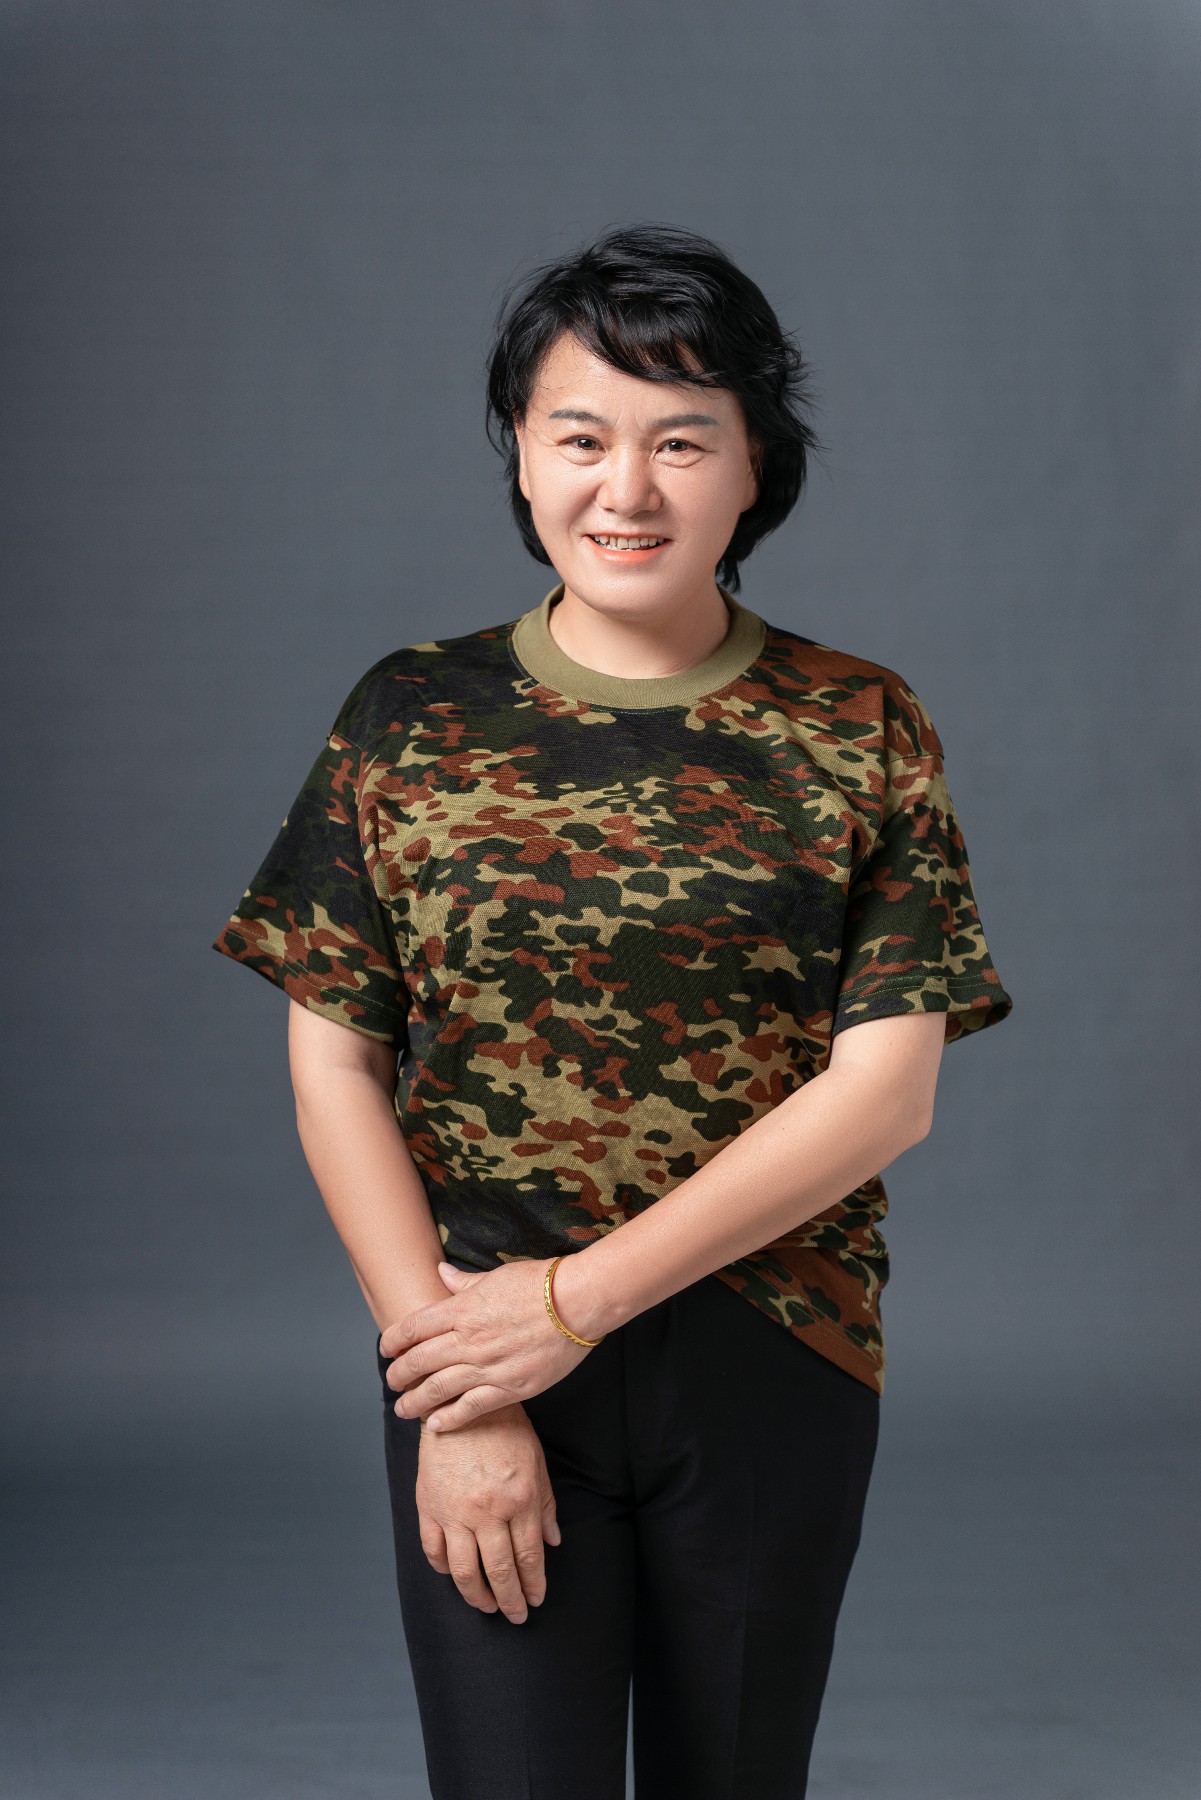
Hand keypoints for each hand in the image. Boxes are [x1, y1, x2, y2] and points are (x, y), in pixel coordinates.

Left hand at [379, 1258, 593, 1431]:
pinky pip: (471, 1408)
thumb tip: (440, 1272)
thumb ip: (465, 1282)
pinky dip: (449, 1418)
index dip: (394, 1341)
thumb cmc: (542, 1283)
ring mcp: (488, 1365)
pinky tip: (435, 1425)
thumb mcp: (497, 1276)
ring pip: (438, 1388)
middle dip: (398, 1374)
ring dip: (414, 1401)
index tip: (385, 1350)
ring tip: (402, 1408)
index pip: (414, 1327)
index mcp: (464, 1308)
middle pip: (420, 1360)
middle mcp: (469, 1338)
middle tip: (391, 1381)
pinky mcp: (510, 1387)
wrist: (579, 1302)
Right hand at [415, 1401, 560, 1623]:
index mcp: (518, 1499)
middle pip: (500, 1571)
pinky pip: (434, 1551)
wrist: (461, 1402)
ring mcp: (454, 1512)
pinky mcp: (429, 1507)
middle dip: (510, 1600)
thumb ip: (544, 1504)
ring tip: (487, 1606)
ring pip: (465, 1572)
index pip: (528, 1557)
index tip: (536, 1599)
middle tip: (516, 1616)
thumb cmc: (505, 1428)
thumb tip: (552, 1543)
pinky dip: (444, 1570)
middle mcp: (487, 1511)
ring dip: (477, 1596)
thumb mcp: (536, 1461)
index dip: (533, 1584)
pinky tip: (455, 1576)